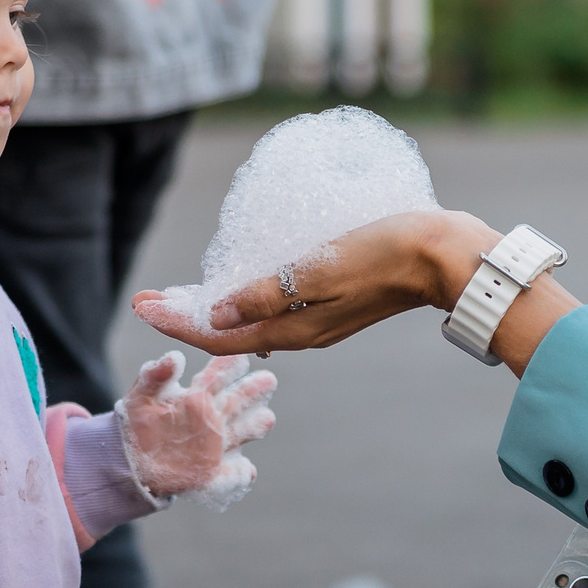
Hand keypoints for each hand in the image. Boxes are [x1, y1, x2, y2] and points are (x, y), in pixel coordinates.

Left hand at [115, 351, 277, 505]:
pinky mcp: (212, 474)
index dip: (228, 366)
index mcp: (197, 398)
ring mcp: (215, 446)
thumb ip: (156, 375)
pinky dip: (239, 474)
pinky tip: (246, 470)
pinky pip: (230, 475)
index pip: (216, 378)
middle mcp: (212, 419)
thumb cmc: (136, 424)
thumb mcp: (140, 397)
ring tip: (267, 418)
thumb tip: (175, 356)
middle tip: (269, 379)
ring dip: (254, 426)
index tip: (240, 355)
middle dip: (253, 391)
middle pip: (237, 402)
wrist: (132, 462)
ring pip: (241, 434)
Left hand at [131, 209, 581, 374]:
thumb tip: (214, 315)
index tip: (141, 304)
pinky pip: (275, 312)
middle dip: (187, 318)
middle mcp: (302, 333)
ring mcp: (319, 322)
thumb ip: (265, 293)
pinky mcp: (334, 305)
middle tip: (149, 300)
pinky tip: (240, 288)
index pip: (219, 335)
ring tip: (184, 296)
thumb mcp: (318, 269)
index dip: (177, 322)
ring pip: (251, 324)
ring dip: (214, 312)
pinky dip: (245, 302)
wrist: (446, 256)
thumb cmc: (385, 252)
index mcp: (294, 329)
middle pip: (229, 333)